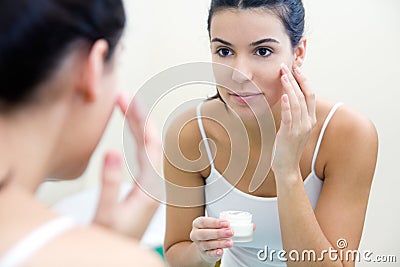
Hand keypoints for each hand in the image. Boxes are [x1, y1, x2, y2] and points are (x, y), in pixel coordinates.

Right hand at [93, 94, 160, 238]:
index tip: (128, 100)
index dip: (140, 120)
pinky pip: (142, 157)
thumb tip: (112, 151)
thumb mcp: (107, 214)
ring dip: (136, 127)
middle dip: (138, 118)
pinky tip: (131, 134)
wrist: (121, 256)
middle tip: (123, 97)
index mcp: (150, 187)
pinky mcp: (142, 188)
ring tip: (125, 108)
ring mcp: (148, 184)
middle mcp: (153, 183)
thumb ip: (110, 184)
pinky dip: (136, 140)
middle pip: (150, 142)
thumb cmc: (114, 239)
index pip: (151, 145)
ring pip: (147, 148)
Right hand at [190, 216, 233, 262]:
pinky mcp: (205, 254)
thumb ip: (220, 225)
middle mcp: (196, 234)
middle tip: (230, 232)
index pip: (203, 222)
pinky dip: (215, 253)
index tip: (226, 223)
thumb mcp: (213, 225)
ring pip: (207, 244)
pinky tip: (221, 251)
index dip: (215, 222)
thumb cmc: (211, 231)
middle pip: (204, 234)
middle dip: (218, 233)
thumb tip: (228, 227)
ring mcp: (199, 245)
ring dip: (220, 243)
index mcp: (197, 224)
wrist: (207, 246)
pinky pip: (209, 254)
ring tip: (230, 242)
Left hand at [272, 64, 315, 176]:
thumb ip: (295, 115)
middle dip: (296, 80)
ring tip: (283, 76)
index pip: (310, 95)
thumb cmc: (288, 147)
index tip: (296, 69)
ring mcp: (299, 128)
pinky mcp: (290, 134)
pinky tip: (283, 96)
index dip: (304, 80)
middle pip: (304, 96)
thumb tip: (288, 99)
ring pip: (297, 103)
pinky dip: (287, 105)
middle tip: (287, 67)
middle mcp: (307, 122)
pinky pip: (289, 117)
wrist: (287, 167)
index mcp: (310, 120)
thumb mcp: (295, 128)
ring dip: (289, 88)